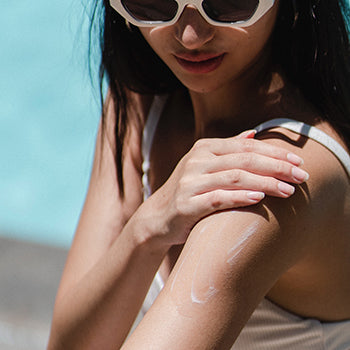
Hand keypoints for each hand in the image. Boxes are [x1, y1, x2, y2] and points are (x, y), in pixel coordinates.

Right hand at [144, 130, 308, 245]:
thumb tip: (253, 133)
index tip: (297, 161)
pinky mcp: (186, 204)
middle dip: (276, 167)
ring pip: (234, 178)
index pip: (245, 146)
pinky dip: (239, 197)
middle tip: (301, 175)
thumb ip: (228, 149)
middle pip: (243, 160)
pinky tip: (258, 199)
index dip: (273, 152)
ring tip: (288, 190)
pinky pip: (217, 199)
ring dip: (264, 183)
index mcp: (204, 149)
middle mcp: (196, 161)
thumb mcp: (205, 165)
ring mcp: (190, 182)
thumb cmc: (189, 190)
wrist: (159, 216)